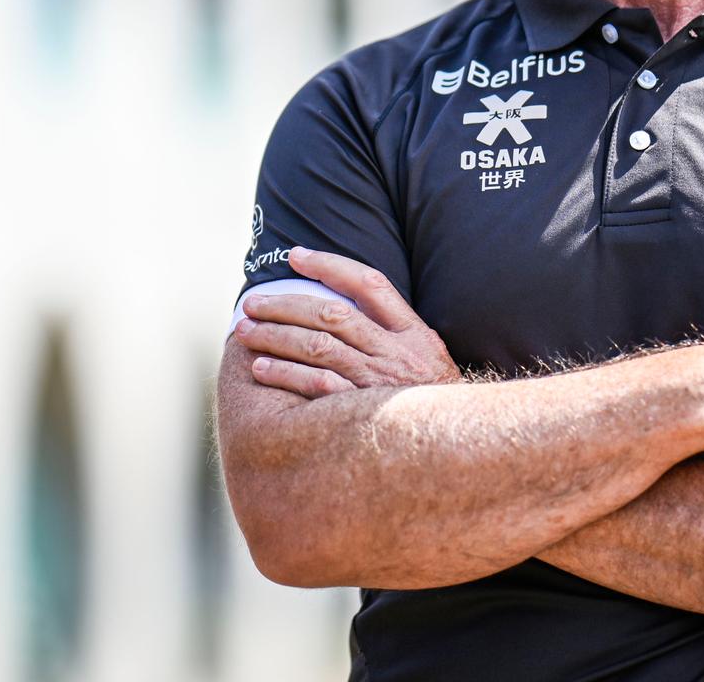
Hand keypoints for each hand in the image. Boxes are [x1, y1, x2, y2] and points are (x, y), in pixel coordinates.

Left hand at [235, 247, 460, 397]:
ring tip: (244, 331)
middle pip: (332, 315)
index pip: (369, 284)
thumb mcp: (431, 360)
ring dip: (275, 336)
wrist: (459, 446)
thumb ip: (396, 333)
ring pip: (318, 347)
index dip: (330, 265)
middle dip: (286, 304)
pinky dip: (286, 374)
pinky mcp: (362, 414)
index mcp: (414, 333)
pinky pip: (316, 387)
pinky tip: (260, 367)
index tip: (296, 256)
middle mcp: (396, 353)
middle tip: (251, 302)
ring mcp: (378, 384)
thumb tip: (349, 304)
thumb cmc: (435, 403)